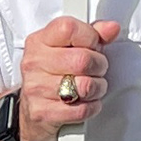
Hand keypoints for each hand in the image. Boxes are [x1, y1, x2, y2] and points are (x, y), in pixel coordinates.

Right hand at [15, 16, 122, 140]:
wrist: (28, 107)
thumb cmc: (51, 74)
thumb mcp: (67, 47)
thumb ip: (91, 34)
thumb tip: (111, 28)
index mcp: (39, 41)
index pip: (69, 29)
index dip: (90, 37)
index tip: (93, 45)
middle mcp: (34, 62)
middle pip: (82, 60)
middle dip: (99, 66)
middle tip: (97, 68)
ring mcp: (36, 88)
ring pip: (85, 87)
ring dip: (97, 88)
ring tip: (91, 86)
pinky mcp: (42, 112)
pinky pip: (81, 110)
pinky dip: (91, 106)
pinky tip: (85, 101)